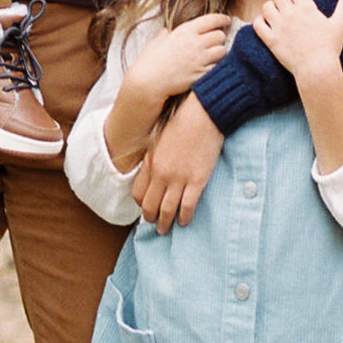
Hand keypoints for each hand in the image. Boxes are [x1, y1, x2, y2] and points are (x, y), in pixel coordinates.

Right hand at [127, 12, 231, 101]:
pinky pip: (217, 67)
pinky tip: (209, 67)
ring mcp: (200, 59)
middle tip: (215, 42)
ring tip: (213, 55)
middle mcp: (195, 43)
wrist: (149, 82)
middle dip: (219, 38)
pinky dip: (215, 67)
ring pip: (222, 51)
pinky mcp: (202, 74)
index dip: (222, 19)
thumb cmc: (150, 61)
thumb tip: (167, 31)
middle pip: (220, 36)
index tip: (226, 20)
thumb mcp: (156, 41)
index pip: (212, 19)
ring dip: (219, 53)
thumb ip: (165, 34)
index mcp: (185, 31)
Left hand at [132, 93, 223, 233]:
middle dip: (151, 218)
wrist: (204, 113)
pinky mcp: (197, 180)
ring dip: (165, 223)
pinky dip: (185, 217)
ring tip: (166, 230)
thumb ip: (154, 156)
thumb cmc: (183, 120)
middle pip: (150, 205)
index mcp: (150, 161)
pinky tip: (185, 221)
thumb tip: (152, 170)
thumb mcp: (159, 137)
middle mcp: (161, 173)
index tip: (146, 208)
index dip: (141, 204)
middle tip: (154, 225)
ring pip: (167, 210)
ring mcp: (179, 178)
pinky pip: (188, 206)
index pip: (138, 192)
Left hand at [255, 0, 342, 83]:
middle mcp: (289, 13)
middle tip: (289, 7)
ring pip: (266, 6)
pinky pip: (257, 23)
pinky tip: (267, 25)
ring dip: (271, 9)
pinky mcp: (270, 39)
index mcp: (305, 7)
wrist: (317, 69)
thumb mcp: (340, 24)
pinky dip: (260, 22)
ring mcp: (278, 26)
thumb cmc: (330, 48)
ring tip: (278, 15)